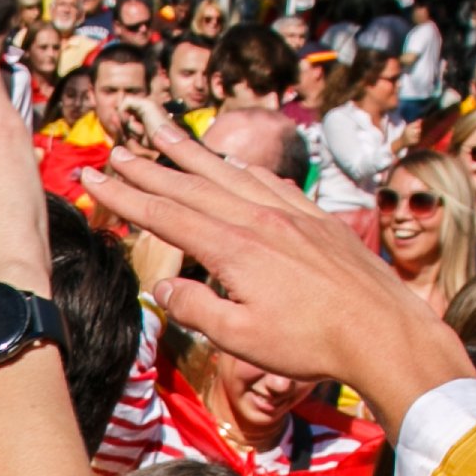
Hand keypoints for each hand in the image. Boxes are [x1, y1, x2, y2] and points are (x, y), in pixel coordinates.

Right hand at [90, 133, 472, 430]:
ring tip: (163, 133)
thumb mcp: (241, 338)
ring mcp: (290, 213)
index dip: (124, 195)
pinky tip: (232, 166)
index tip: (94, 177)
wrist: (382, 329)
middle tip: (115, 150)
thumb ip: (196, 308)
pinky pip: (268, 181)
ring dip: (190, 154)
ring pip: (228, 173)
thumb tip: (163, 287)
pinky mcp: (315, 217)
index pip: (165, 214)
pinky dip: (239, 169)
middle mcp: (258, 218)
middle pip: (190, 185)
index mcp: (233, 247)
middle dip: (147, 166)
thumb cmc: (311, 342)